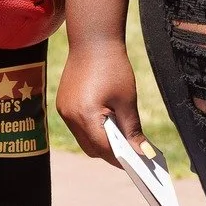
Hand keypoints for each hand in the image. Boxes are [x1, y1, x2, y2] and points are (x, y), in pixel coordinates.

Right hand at [57, 37, 147, 166]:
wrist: (92, 39)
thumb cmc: (113, 67)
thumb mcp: (127, 100)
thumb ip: (132, 129)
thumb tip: (142, 153)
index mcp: (85, 115)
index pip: (103, 149)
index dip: (121, 159)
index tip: (138, 166)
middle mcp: (69, 116)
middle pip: (91, 148)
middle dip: (111, 153)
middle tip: (133, 155)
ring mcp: (63, 110)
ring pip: (83, 139)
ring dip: (101, 142)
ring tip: (123, 140)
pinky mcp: (63, 104)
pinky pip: (78, 126)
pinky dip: (92, 129)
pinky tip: (108, 124)